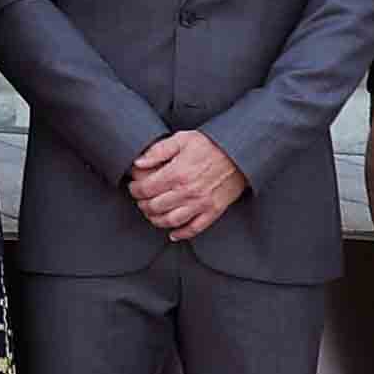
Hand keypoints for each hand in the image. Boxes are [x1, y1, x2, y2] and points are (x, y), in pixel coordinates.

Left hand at [128, 128, 245, 240]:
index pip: (145, 189)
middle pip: (154, 207)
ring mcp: (201, 203)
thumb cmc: (211, 144)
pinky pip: (194, 228)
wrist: (240, 153)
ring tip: (152, 214)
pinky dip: (181, 233)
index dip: (134, 190)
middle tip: (141, 200)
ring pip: (170, 221)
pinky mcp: (213, 211)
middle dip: (142, 204)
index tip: (134, 187)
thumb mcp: (182, 139)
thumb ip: (158, 151)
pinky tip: (172, 232)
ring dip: (156, 220)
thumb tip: (138, 163)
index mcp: (177, 173)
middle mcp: (187, 191)